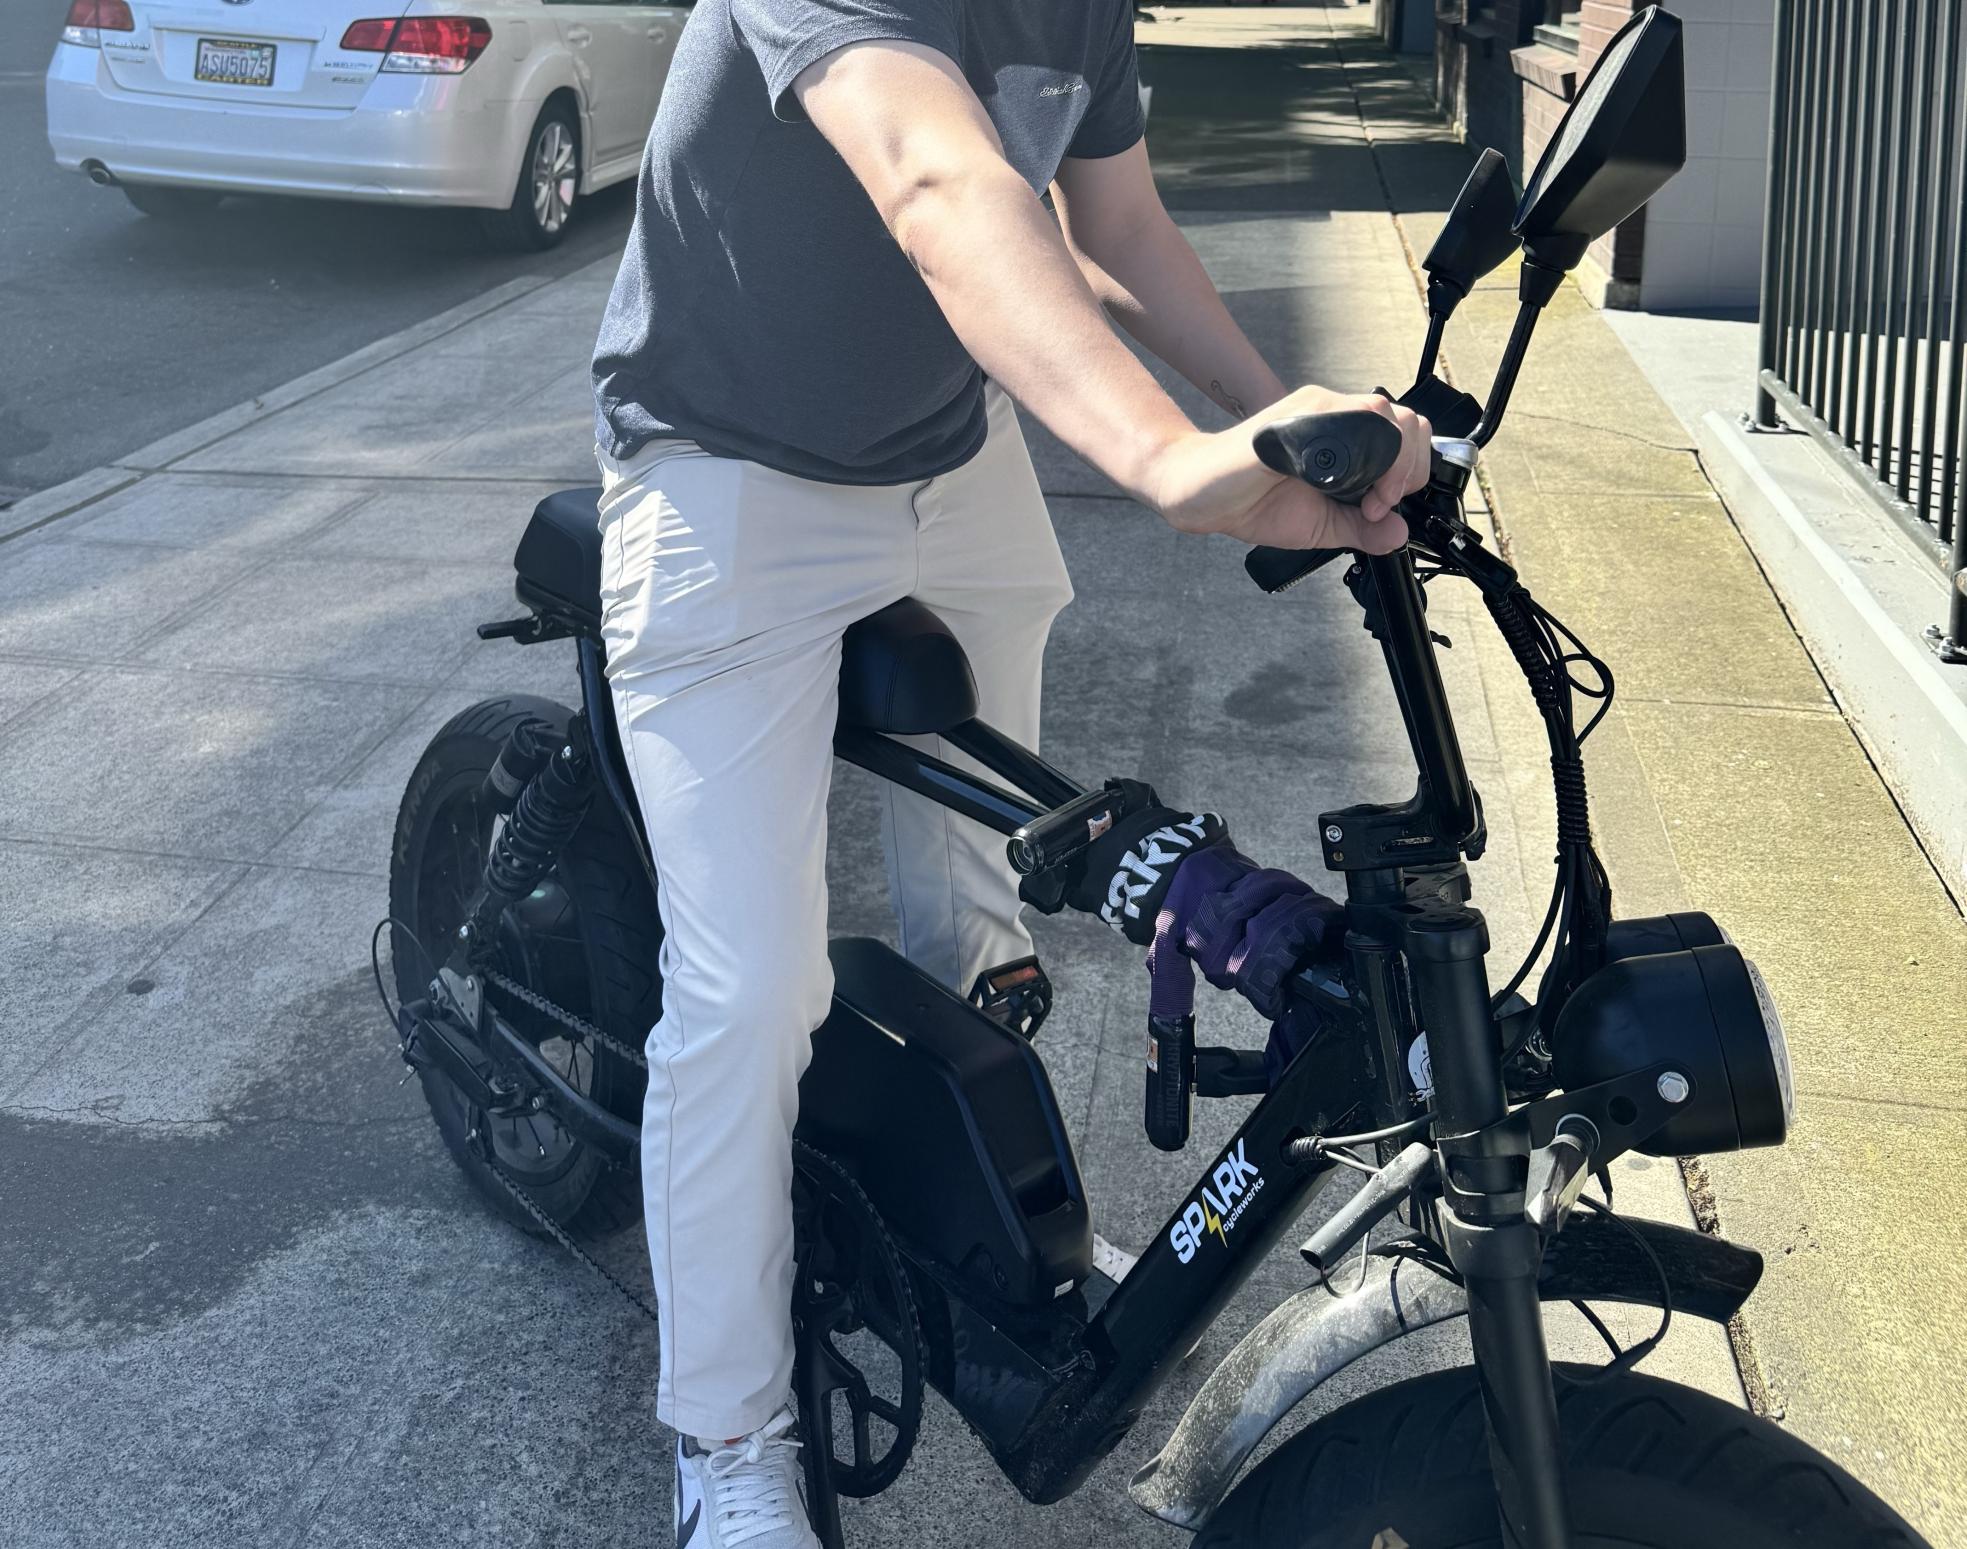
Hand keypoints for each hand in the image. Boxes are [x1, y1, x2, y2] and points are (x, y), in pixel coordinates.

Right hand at [1145, 387, 1432, 550]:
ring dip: (1387, 464)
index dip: (1407, 474)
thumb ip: (1362, 529)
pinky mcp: (1296, 418)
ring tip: (1362, 502)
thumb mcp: (1322, 525)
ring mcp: (1316, 410)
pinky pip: (1343, 423)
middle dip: (1407, 469)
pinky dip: (1353, 460)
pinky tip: (1337, 490)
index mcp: (1344, 434)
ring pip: (1382, 413)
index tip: (1380, 509)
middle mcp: (1334, 414)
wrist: (1203, 496)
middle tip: (1375, 506)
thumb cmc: (1252, 503)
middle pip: (1406, 420)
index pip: (1404, 435)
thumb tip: (1400, 533)